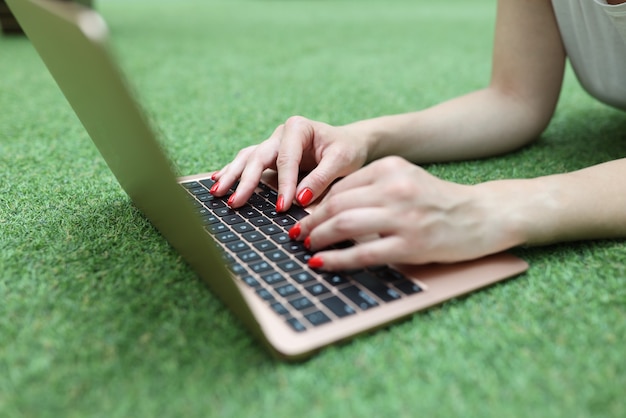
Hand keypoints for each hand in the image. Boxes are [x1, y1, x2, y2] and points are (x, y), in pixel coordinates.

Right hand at [210, 116, 368, 209]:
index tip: (282, 207)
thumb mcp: (342, 161)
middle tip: (235, 203)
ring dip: (232, 176)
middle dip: (246, 181)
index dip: (283, 184)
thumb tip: (300, 200)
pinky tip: (218, 180)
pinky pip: (248, 163)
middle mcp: (281, 134)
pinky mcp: (270, 156)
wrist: (350, 143)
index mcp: (297, 128)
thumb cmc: (347, 149)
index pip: (286, 159)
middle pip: (259, 157)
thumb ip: (321, 179)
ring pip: (247, 159)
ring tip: (217, 193)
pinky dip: (234, 172)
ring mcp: (272, 144)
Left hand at [290, 156, 521, 269]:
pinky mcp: (410, 245)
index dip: (316, 205)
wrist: (482, 215)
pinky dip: (336, 260)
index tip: (303, 217)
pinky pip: (362, 253)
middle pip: (336, 205)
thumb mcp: (405, 180)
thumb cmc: (439, 200)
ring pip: (344, 226)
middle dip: (310, 222)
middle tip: (296, 234)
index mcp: (391, 168)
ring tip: (306, 247)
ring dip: (318, 239)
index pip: (341, 187)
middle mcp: (395, 188)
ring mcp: (403, 217)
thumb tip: (328, 209)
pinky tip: (322, 264)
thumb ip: (371, 188)